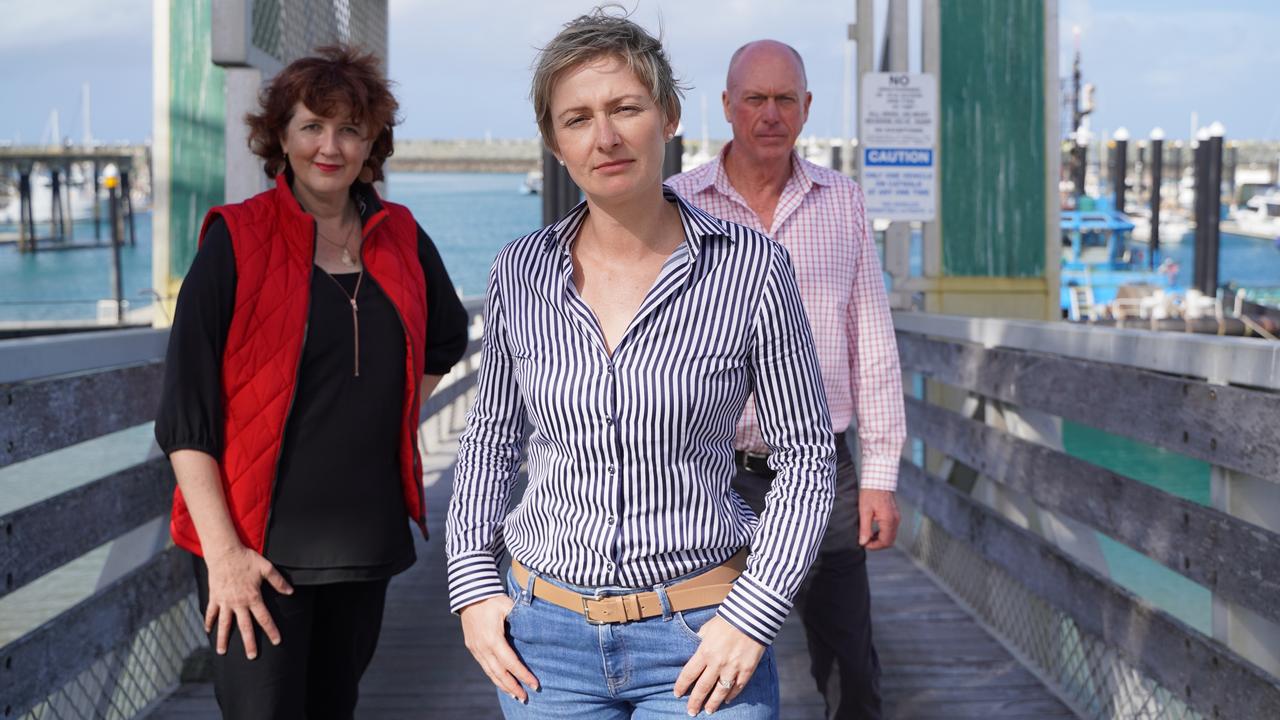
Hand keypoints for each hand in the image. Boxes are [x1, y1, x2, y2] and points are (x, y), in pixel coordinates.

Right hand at [202, 545, 292, 659]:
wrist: (224, 553)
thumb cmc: (246, 559)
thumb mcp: (266, 568)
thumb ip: (278, 581)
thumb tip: (290, 592)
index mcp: (253, 597)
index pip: (264, 618)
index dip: (271, 630)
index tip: (277, 641)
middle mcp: (238, 603)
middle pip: (245, 627)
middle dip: (249, 643)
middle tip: (252, 657)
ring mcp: (225, 601)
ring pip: (224, 624)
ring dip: (223, 639)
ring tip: (222, 652)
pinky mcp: (214, 597)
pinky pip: (211, 612)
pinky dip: (209, 622)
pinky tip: (208, 631)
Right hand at [460, 595, 539, 702]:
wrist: (469, 593)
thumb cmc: (492, 598)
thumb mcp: (508, 605)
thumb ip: (520, 618)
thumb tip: (537, 629)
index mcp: (493, 638)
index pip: (511, 662)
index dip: (523, 675)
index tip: (534, 684)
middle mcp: (483, 647)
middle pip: (499, 673)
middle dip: (513, 687)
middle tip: (525, 698)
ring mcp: (476, 648)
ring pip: (490, 672)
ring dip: (503, 685)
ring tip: (515, 695)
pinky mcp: (472, 647)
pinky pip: (484, 666)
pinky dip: (494, 676)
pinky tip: (501, 682)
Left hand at [674, 615, 765, 715]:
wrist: (752, 617)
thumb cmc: (727, 620)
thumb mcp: (707, 628)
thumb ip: (701, 640)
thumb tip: (696, 647)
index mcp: (704, 652)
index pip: (688, 674)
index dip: (681, 686)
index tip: (677, 694)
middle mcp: (717, 663)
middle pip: (702, 688)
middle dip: (695, 701)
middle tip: (690, 712)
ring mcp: (733, 668)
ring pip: (720, 692)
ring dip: (713, 703)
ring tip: (708, 711)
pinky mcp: (747, 670)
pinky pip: (737, 687)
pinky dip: (731, 695)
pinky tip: (727, 700)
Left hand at [859, 489, 899, 549]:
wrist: (878, 479)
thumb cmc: (870, 492)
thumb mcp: (864, 511)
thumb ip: (865, 528)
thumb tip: (863, 542)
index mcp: (889, 520)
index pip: (885, 541)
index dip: (874, 546)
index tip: (863, 543)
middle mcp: (895, 520)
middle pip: (890, 541)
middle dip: (877, 544)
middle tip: (865, 541)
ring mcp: (896, 517)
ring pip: (891, 536)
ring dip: (880, 539)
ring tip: (868, 536)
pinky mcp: (894, 515)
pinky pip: (891, 529)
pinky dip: (883, 533)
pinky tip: (873, 530)